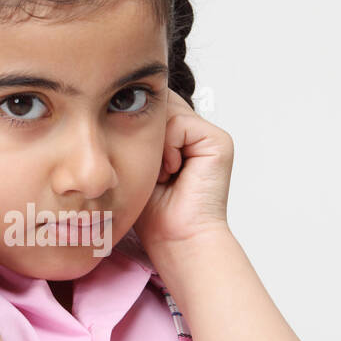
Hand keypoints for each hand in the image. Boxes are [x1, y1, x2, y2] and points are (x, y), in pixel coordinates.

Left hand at [133, 89, 234, 260]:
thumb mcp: (136, 164)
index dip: (136, 127)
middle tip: (154, 171)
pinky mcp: (218, 140)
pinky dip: (169, 149)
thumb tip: (122, 101)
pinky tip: (174, 172)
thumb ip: (137, 132)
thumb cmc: (154, 213)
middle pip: (160, 105)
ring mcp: (208, 136)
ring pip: (167, 112)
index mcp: (177, 139)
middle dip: (147, 135)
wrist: (176, 239)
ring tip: (164, 174)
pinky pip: (179, 123)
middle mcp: (194, 134)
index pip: (151, 110)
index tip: (137, 160)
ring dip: (157, 145)